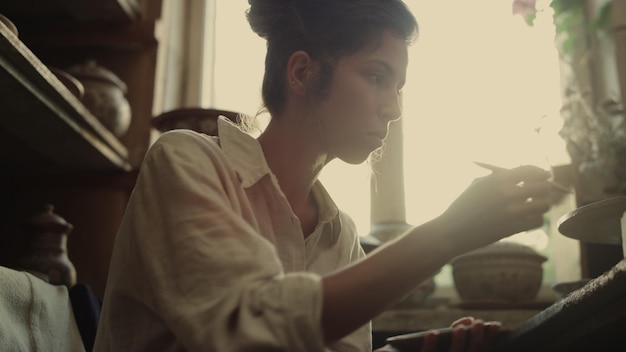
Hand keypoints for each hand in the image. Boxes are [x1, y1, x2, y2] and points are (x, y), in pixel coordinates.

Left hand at [419, 317, 501, 351]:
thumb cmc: (437, 349)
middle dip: (477, 339)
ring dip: (458, 341)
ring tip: (459, 328)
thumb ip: (458, 335)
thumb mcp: (449, 344)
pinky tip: (432, 332)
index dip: (490, 339)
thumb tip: (469, 319)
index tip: (495, 324)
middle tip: (479, 322)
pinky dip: (430, 344)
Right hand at [437, 165, 551, 254]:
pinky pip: (538, 220)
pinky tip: (526, 219)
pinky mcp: (514, 228)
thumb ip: (498, 178)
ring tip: (533, 207)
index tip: (544, 176)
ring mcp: (512, 211)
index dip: (540, 172)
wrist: (452, 230)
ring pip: (544, 204)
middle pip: (542, 186)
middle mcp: (508, 192)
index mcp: (498, 178)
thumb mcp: (477, 185)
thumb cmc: (462, 207)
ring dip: (541, 205)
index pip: (531, 170)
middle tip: (539, 193)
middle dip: (543, 189)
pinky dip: (535, 219)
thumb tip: (520, 174)